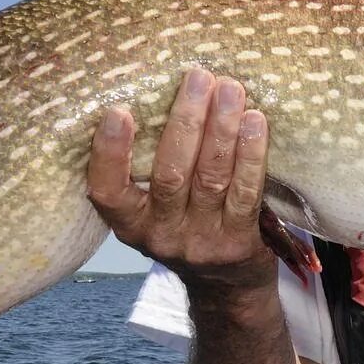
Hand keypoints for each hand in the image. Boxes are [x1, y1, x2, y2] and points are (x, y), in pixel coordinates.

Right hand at [86, 68, 274, 292]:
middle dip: (186, 122)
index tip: (118, 111)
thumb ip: (148, 163)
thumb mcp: (152, 207)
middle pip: (169, 174)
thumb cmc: (184, 222)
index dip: (109, 153)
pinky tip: (256, 122)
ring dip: (221, 129)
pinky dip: (251, 155)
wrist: (225, 285)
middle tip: (198, 77)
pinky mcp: (237, 243)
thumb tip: (160, 88)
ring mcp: (200, 241)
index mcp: (129, 222)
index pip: (107, 191)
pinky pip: (245, 193)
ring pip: (209, 178)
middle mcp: (160, 234)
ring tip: (230, 89)